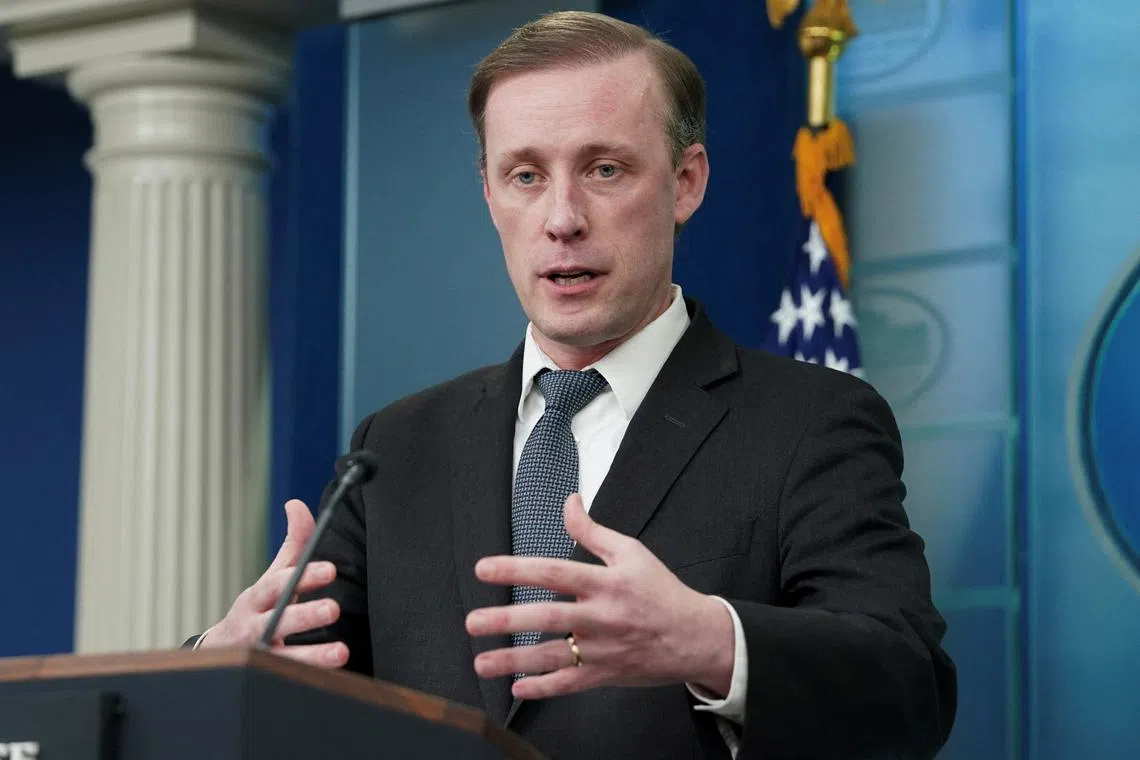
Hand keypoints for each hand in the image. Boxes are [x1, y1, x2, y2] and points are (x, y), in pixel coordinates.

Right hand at [197, 499, 348, 668]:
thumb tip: (297, 504)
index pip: (279, 583)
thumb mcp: (273, 577)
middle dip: (305, 615)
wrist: (223, 652)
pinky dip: (309, 679)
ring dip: (312, 656)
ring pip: (283, 657)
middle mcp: (255, 625)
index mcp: (258, 597)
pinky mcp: (267, 678)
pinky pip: (287, 680)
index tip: (329, 569)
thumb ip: (292, 546)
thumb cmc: (261, 607)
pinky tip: (333, 677)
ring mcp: (259, 655)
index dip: (303, 575)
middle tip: (334, 609)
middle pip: (278, 620)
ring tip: (341, 652)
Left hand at [465, 494, 734, 699]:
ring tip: (481, 662)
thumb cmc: (661, 591)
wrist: (695, 637)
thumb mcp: (631, 552)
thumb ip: (592, 531)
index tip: (484, 569)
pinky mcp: (605, 674)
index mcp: (605, 583)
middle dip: (507, 621)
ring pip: (552, 656)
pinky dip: (543, 688)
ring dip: (513, 660)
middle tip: (472, 622)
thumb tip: (568, 501)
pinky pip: (569, 684)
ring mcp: (602, 649)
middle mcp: (601, 617)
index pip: (554, 572)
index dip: (516, 569)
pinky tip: (518, 686)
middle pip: (548, 617)